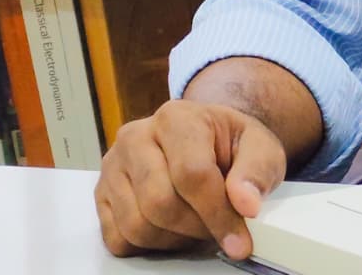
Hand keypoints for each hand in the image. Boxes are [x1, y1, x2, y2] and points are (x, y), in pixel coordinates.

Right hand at [94, 99, 286, 259]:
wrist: (207, 139)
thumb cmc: (231, 144)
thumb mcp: (260, 147)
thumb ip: (256, 171)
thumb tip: (246, 204)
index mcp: (177, 117)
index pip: (191, 174)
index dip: (217, 213)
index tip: (239, 242)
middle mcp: (136, 136)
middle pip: (160, 203)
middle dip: (196, 228)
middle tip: (219, 231)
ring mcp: (114, 166)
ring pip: (136, 225)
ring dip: (174, 239)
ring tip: (198, 226)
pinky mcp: (101, 194)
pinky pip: (118, 239)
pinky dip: (149, 246)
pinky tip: (173, 229)